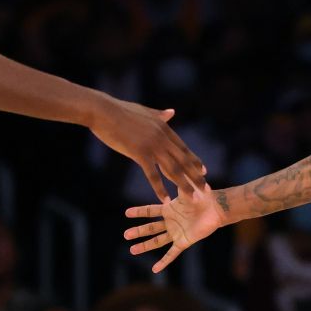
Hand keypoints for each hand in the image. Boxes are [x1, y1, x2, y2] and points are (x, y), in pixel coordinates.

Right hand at [90, 96, 206, 199]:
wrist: (103, 111)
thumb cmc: (120, 110)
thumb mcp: (145, 112)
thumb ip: (160, 115)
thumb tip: (172, 112)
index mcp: (164, 128)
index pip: (183, 149)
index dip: (194, 161)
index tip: (204, 172)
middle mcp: (162, 138)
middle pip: (183, 161)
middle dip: (196, 177)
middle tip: (206, 190)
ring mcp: (153, 146)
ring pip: (173, 170)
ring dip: (184, 186)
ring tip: (193, 199)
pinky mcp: (140, 153)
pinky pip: (153, 175)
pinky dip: (160, 189)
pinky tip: (165, 200)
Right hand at [124, 184, 224, 273]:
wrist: (217, 209)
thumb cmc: (204, 196)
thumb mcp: (188, 187)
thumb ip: (178, 181)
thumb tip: (170, 165)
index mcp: (169, 209)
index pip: (150, 211)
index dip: (138, 212)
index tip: (126, 213)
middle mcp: (170, 222)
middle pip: (150, 228)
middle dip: (137, 231)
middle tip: (125, 235)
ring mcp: (176, 233)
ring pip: (157, 241)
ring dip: (144, 246)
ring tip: (131, 250)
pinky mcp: (183, 242)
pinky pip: (171, 254)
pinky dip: (163, 262)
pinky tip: (154, 269)